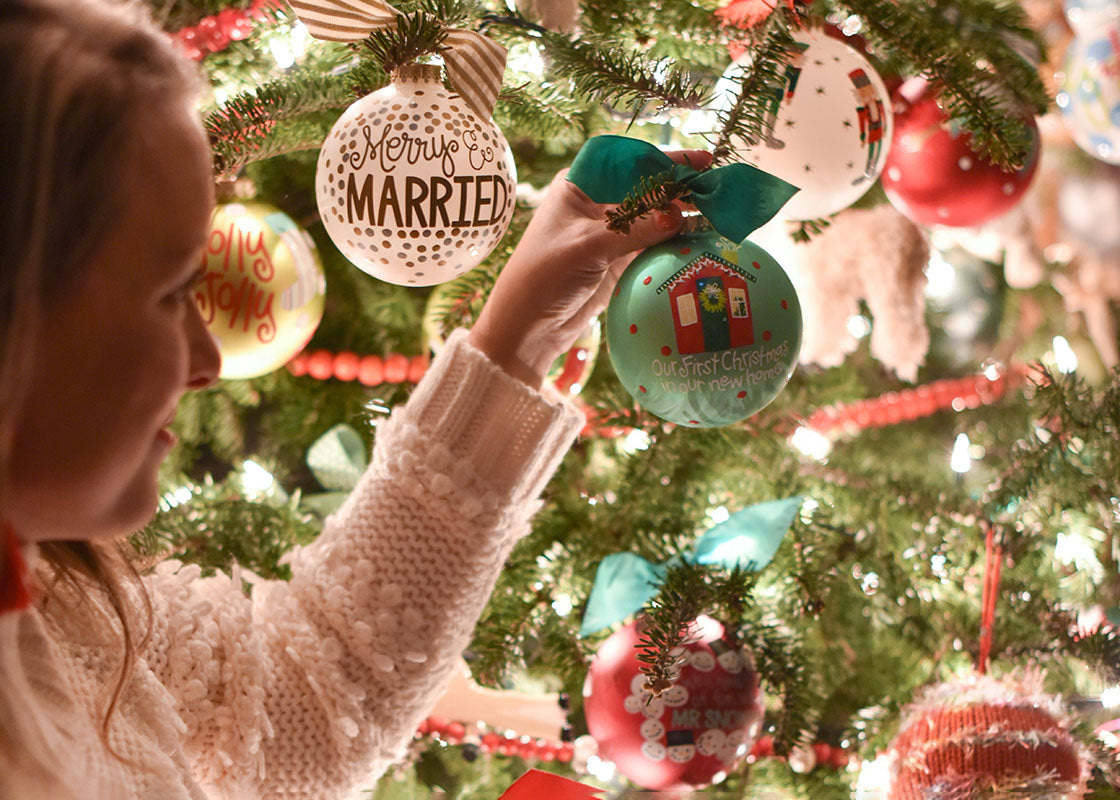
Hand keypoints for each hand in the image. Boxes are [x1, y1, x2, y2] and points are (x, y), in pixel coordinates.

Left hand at [469, 149, 711, 387]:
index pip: (631, 160)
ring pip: (656, 216)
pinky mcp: (620, 260)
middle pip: (649, 187)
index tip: (702, 160)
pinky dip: (678, 242)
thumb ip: (633, 229)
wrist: (528, 326)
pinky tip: (704, 239)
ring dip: (685, 215)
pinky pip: (656, 244)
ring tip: (720, 213)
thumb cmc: (544, 275)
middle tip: (719, 188)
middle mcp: (598, 203)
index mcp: (581, 185)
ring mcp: (611, 232)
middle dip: (683, 187)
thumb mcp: (587, 246)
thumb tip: (678, 217)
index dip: (667, 159)